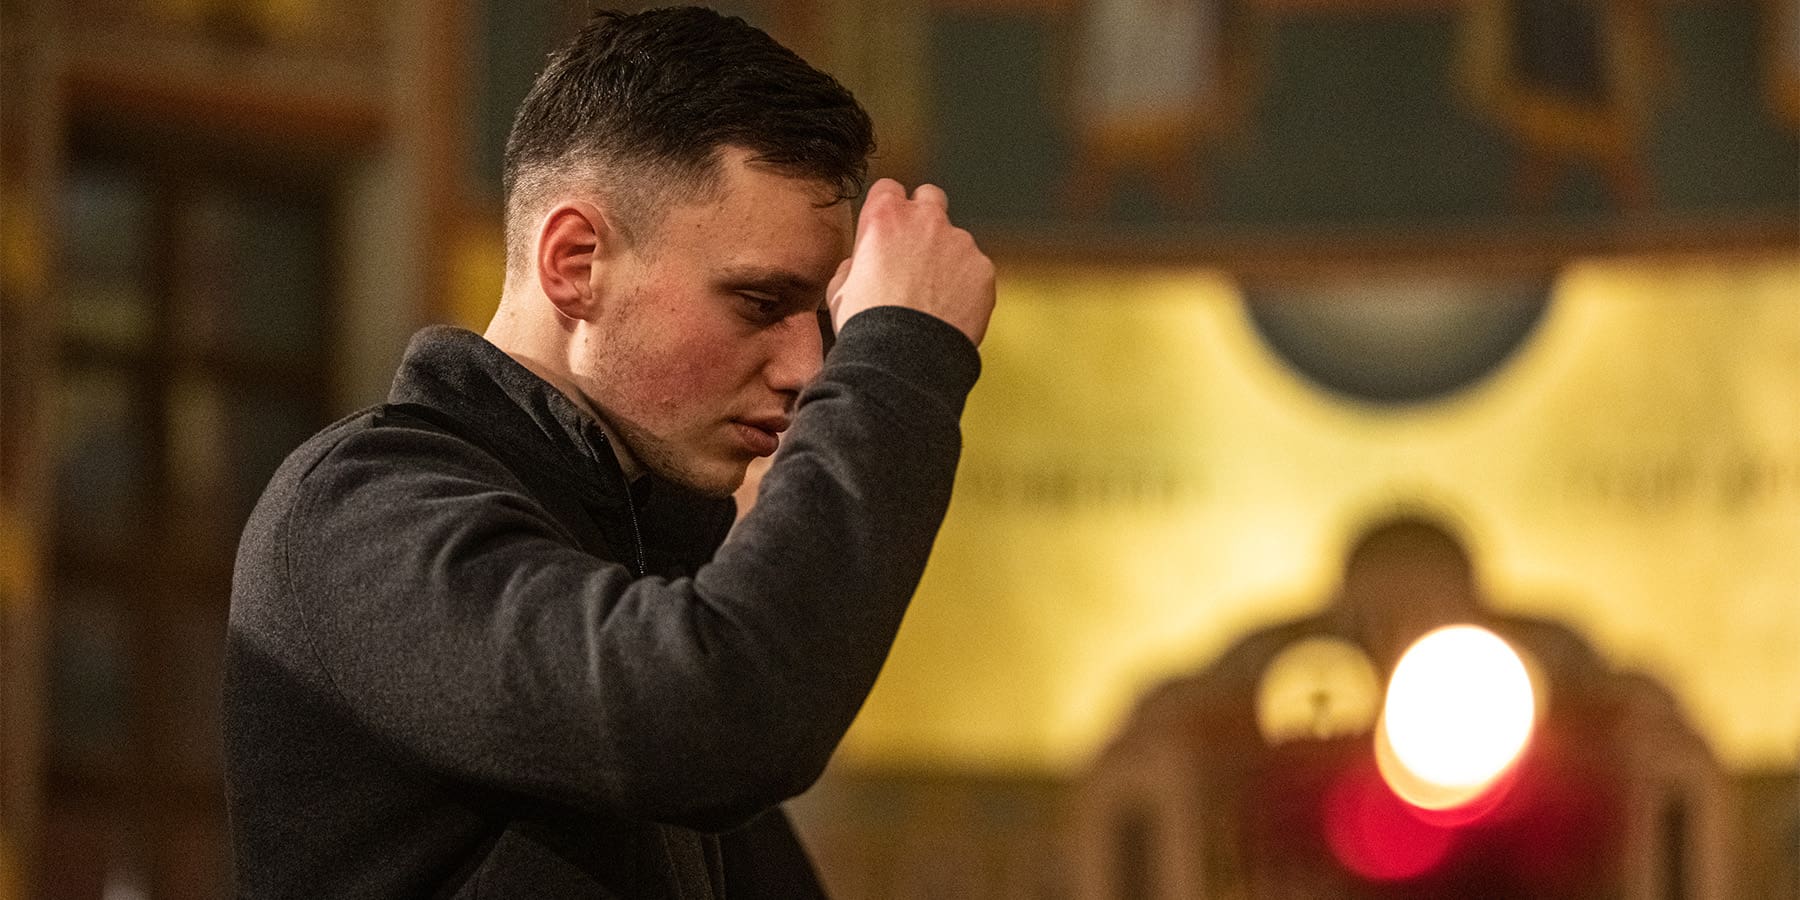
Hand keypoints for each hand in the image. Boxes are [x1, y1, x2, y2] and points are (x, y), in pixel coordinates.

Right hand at [826, 180, 994, 346]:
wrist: (906, 356)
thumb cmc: (868, 325)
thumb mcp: (840, 288)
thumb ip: (855, 263)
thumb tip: (861, 265)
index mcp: (885, 217)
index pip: (889, 188)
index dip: (888, 207)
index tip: (889, 226)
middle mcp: (925, 220)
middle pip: (930, 197)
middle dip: (925, 217)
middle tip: (916, 251)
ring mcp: (959, 242)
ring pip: (955, 240)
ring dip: (946, 259)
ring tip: (933, 298)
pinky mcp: (983, 268)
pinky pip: (975, 270)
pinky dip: (967, 285)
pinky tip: (951, 310)